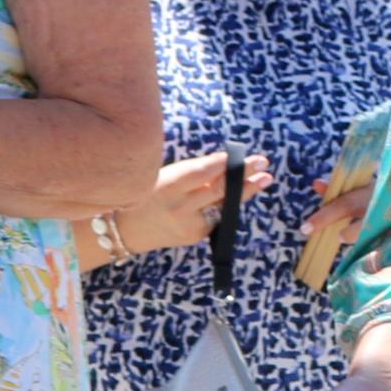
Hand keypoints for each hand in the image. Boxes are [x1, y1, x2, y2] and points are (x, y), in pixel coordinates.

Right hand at [109, 149, 270, 255]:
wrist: (126, 231)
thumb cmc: (147, 194)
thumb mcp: (163, 176)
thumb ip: (192, 173)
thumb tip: (224, 164)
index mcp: (168, 185)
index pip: (201, 172)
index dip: (222, 164)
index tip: (240, 155)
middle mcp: (179, 206)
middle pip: (218, 189)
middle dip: (243, 175)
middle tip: (262, 163)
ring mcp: (188, 224)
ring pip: (222, 205)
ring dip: (244, 191)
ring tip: (263, 179)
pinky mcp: (194, 236)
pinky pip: (215, 217)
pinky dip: (223, 206)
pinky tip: (233, 198)